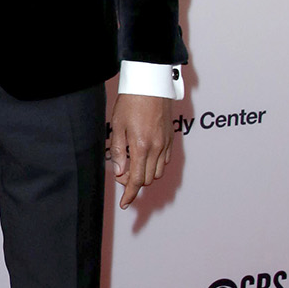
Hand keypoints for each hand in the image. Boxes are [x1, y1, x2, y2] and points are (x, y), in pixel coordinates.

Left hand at [109, 94, 171, 208]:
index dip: (130, 194)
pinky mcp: (171, 139)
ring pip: (158, 172)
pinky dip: (154, 165)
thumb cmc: (131, 102)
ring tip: (131, 163)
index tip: (125, 203)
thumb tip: (119, 172)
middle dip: (134, 182)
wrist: (150, 83)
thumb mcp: (117, 126)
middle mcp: (157, 148)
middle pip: (147, 179)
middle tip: (121, 172)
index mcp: (141, 146)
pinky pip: (165, 161)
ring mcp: (166, 144)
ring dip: (145, 174)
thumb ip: (117, 151)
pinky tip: (144, 156)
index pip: (137, 180)